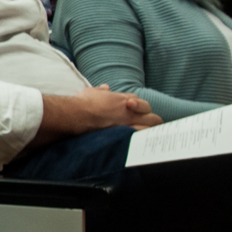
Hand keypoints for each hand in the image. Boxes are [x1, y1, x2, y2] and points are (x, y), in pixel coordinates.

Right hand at [38, 85, 159, 144]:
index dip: (138, 107)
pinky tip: (140, 143)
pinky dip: (142, 140)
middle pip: (152, 115)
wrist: (78, 115)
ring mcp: (130, 123)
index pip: (140, 102)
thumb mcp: (92, 92)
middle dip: (150, 119)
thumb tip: (105, 88)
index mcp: (123, 100)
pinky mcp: (126, 134)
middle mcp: (130, 111)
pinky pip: (142, 137)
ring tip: (145, 135)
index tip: (132, 112)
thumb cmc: (84, 103)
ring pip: (152, 127)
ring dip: (149, 130)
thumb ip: (101, 90)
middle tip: (145, 125)